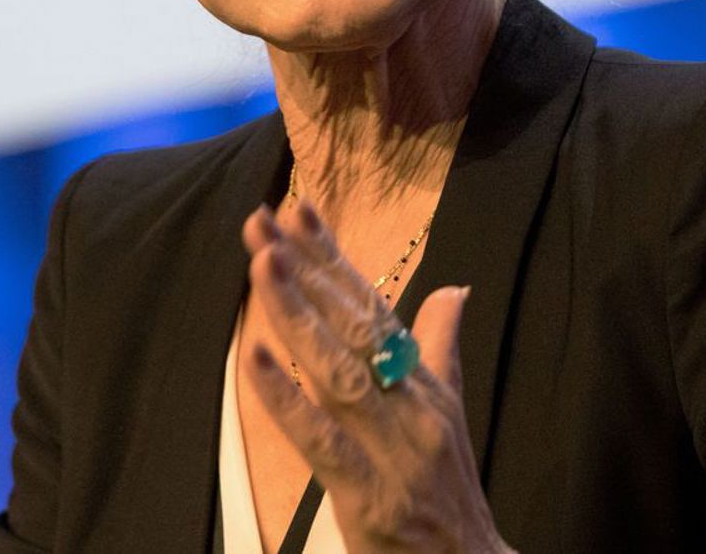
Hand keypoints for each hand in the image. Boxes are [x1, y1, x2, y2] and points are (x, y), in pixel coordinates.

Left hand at [242, 202, 513, 553]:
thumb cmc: (452, 494)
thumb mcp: (450, 415)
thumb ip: (441, 349)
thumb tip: (452, 288)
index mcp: (423, 383)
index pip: (373, 307)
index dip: (335, 258)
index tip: (299, 210)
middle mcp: (412, 406)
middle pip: (354, 327)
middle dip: (306, 270)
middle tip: (263, 222)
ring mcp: (393, 450)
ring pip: (339, 370)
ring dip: (297, 314)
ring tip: (262, 265)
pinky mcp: (369, 496)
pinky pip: (322, 441)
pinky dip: (286, 400)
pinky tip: (254, 360)